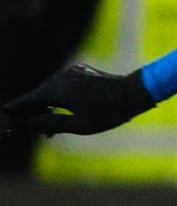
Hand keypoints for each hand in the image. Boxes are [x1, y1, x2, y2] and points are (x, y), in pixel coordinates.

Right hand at [2, 64, 155, 135]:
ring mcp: (73, 71)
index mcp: (59, 89)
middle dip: (38, 112)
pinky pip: (63, 85)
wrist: (134, 93)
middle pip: (41, 94)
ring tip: (55, 129)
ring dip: (50, 106)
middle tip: (44, 134)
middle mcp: (63, 77)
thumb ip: (52, 124)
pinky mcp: (82, 71)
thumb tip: (30, 123)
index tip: (6, 111)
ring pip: (52, 90)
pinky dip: (60, 97)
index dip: (19, 107)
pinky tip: (65, 111)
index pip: (32, 99)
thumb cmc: (109, 113)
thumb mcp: (80, 125)